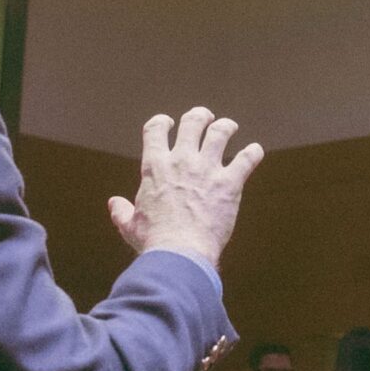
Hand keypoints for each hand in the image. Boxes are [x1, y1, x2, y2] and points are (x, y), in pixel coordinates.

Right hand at [108, 107, 263, 266]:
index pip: (155, 130)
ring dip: (226, 126)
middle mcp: (181, 161)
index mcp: (155, 167)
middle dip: (199, 116)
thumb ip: (121, 211)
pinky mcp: (229, 183)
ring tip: (229, 126)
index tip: (168, 122)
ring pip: (220, 133)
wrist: (179, 254)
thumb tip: (113, 203)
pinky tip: (255, 151)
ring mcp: (207, 169)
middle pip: (192, 123)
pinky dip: (253, 153)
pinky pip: (246, 159)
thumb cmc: (153, 242)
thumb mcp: (130, 226)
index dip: (162, 122)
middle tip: (204, 117)